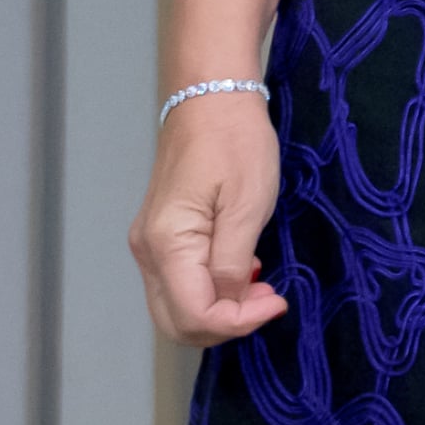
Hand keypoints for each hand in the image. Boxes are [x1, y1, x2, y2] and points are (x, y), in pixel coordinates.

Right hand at [128, 92, 288, 345]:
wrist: (211, 100)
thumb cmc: (234, 142)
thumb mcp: (247, 205)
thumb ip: (233, 263)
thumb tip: (228, 303)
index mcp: (167, 244)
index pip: (194, 315)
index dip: (237, 322)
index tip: (276, 302)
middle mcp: (148, 251)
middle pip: (177, 322)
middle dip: (226, 324)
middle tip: (269, 299)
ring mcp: (150, 245)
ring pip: (175, 307)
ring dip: (219, 310)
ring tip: (260, 285)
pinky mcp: (160, 237)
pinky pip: (179, 284)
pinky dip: (210, 292)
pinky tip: (242, 270)